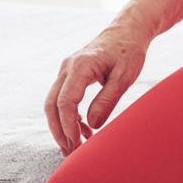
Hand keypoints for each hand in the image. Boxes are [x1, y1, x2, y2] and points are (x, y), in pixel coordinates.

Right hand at [44, 20, 151, 154]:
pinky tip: (84, 128)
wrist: (128, 30)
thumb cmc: (129, 50)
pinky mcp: (70, 74)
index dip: (68, 126)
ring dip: (62, 125)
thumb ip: (108, 99)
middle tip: (70, 151)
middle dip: (59, 131)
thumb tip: (93, 126)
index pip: (66, 101)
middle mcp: (68, 67)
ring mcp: (66, 70)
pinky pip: (63, 98)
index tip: (76, 144)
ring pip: (54, 103)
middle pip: (52, 105)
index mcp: (81, 66)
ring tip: (77, 145)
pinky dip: (69, 115)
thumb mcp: (125, 75)